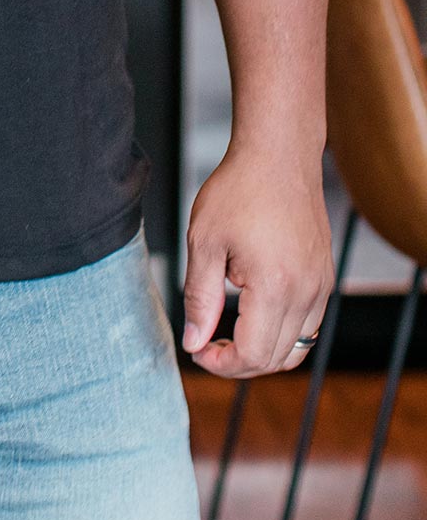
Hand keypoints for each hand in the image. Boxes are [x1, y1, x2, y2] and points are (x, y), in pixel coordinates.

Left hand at [181, 141, 334, 377]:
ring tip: (227, 333)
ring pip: (297, 348)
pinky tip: (253, 314)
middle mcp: (307, 292)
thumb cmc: (238, 190)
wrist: (278, 155)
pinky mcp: (325, 277)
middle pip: (276, 359)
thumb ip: (199, 298)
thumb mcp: (204, 242)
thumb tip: (194, 342)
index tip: (198, 350)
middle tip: (206, 342)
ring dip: (262, 352)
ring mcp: (321, 286)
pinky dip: (282, 333)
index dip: (222, 363)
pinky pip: (309, 325)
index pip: (254, 354)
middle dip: (238, 362)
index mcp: (275, 286)